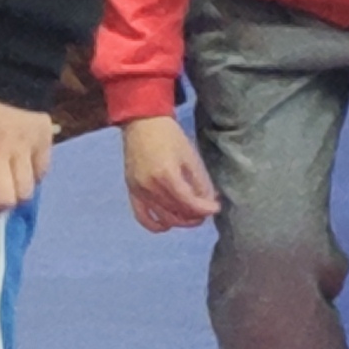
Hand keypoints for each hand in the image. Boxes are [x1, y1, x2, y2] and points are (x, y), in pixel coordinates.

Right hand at [120, 113, 218, 231]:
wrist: (142, 123)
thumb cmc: (169, 136)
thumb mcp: (190, 156)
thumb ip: (200, 182)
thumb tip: (209, 202)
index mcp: (167, 175)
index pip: (189, 203)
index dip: (205, 209)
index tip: (216, 208)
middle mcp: (150, 186)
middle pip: (177, 213)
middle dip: (195, 216)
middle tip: (205, 212)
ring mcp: (139, 191)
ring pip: (163, 218)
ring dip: (180, 221)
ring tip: (191, 216)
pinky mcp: (132, 191)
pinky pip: (142, 217)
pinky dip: (155, 225)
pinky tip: (168, 224)